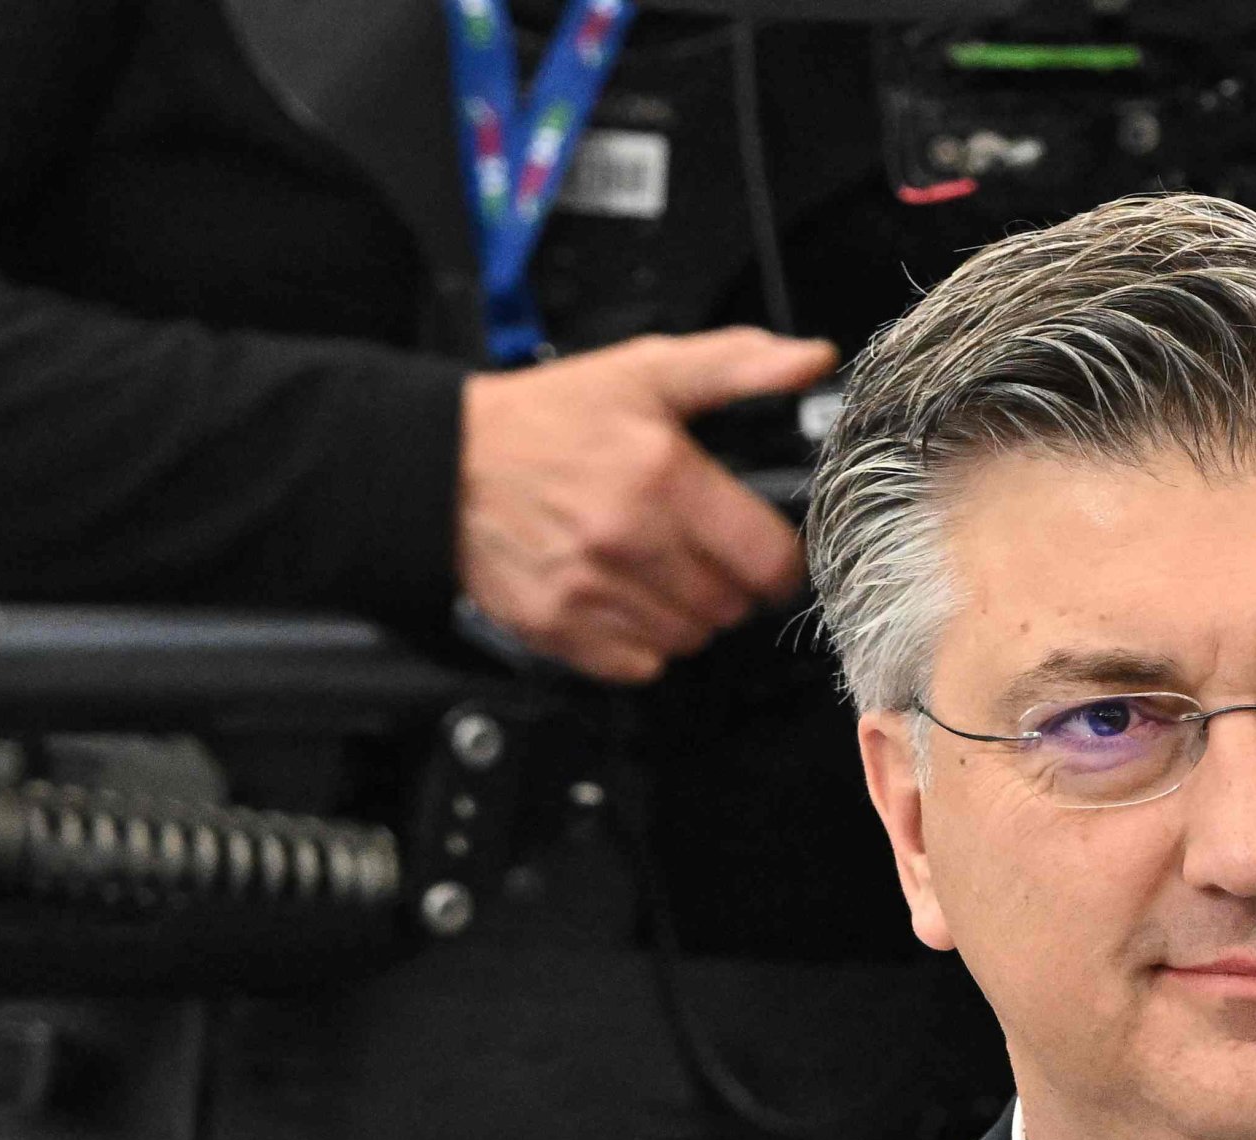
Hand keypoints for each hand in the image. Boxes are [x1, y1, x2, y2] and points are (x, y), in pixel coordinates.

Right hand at [458, 326, 837, 683]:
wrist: (444, 463)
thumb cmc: (546, 419)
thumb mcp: (645, 371)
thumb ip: (737, 365)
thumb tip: (811, 360)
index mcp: (664, 478)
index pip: (771, 563)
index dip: (777, 560)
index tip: (760, 549)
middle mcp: (631, 541)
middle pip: (733, 607)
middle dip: (727, 582)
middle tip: (694, 548)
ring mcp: (593, 592)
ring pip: (690, 639)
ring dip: (685, 613)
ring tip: (652, 568)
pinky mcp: (561, 629)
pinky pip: (640, 664)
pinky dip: (640, 641)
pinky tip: (620, 596)